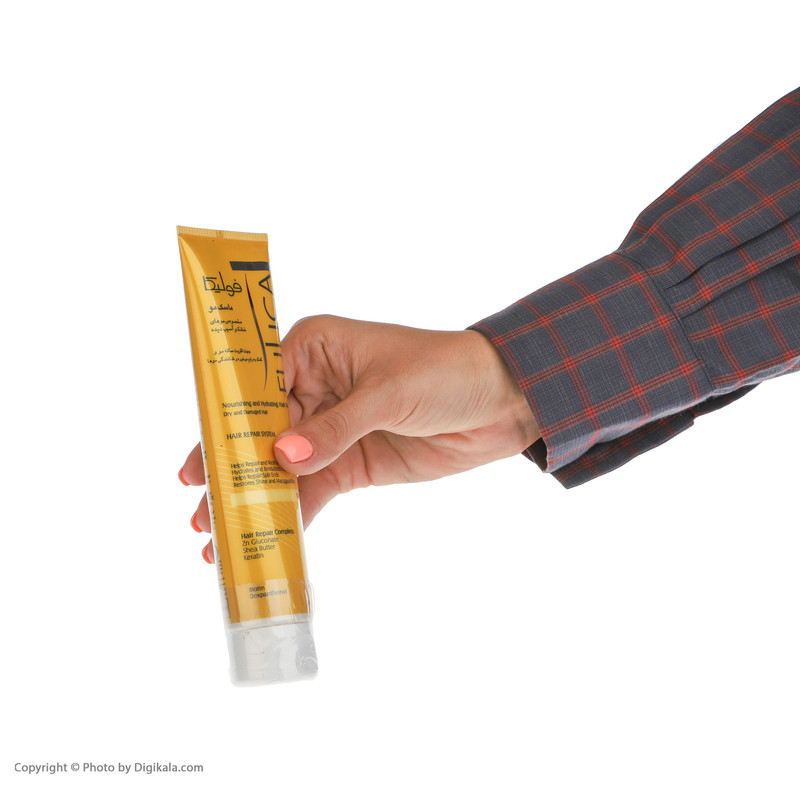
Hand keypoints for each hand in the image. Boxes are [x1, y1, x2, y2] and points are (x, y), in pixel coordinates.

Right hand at [179, 315, 539, 554]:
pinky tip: (267, 540)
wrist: (502, 402)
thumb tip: (282, 458)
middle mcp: (313, 388)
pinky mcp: (350, 463)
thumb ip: (335, 428)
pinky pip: (312, 491)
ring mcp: (330, 430)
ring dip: (254, 502)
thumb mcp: (388, 394)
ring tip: (219, 539)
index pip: (254, 387)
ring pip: (280, 468)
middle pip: (259, 433)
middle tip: (202, 513)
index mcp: (313, 350)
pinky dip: (291, 516)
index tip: (199, 464)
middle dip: (231, 473)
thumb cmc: (447, 371)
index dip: (224, 426)